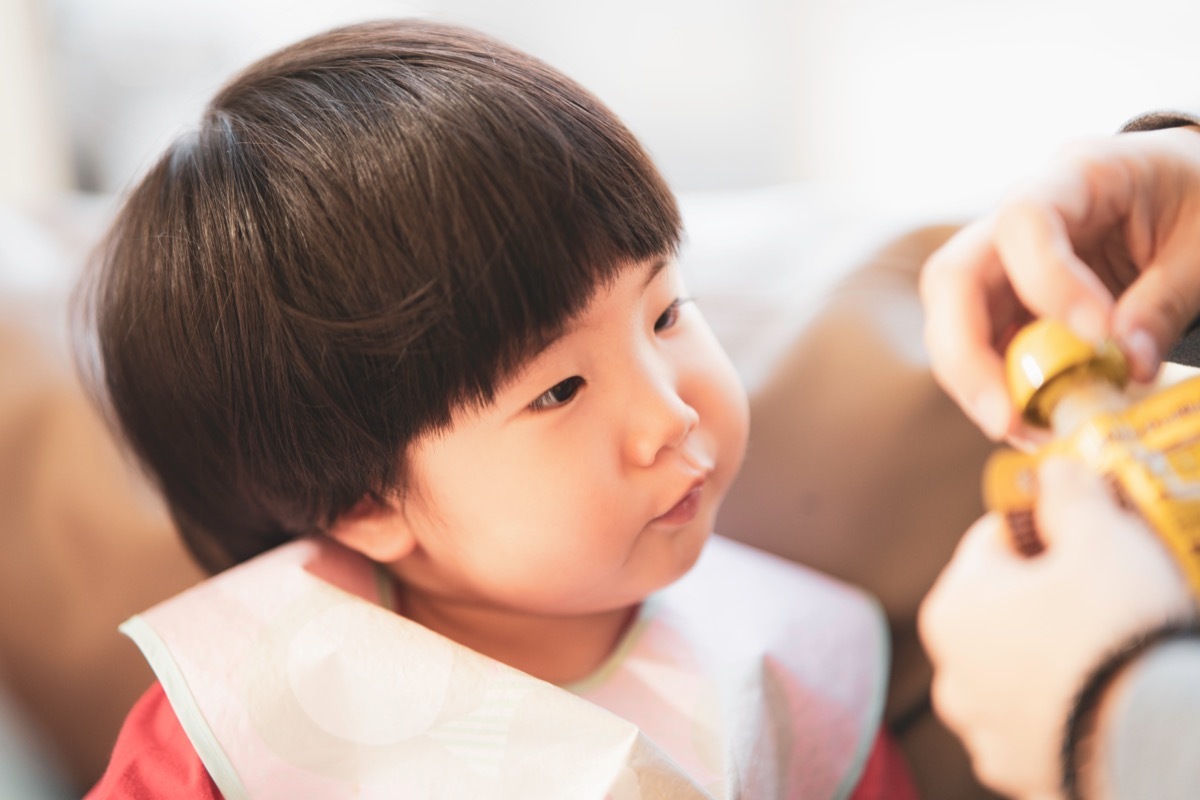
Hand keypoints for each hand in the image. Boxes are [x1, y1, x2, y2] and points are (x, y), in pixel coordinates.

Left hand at [919, 458, 1192, 798]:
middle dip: (1049, 594)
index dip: (1044, 525)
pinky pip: (1039, 725)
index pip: (992, 540)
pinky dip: (1065, 710)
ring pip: (1017, 670)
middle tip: (1109, 589)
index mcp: (952, 607)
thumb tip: (1052, 468)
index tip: (1088, 527)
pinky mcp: (1019, 772)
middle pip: (1002, 608)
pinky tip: (1104, 699)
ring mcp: (982, 729)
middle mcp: (951, 672)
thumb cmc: (1117, 627)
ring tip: (1110, 649)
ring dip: (1053, 656)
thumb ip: (1069, 494)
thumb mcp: (1100, 536)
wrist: (1156, 739)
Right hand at [920, 125, 1199, 441]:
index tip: (1097, 335)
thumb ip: (1165, 302)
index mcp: (1076, 176)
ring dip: (977, 382)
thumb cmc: (1196, 200)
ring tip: (1027, 430)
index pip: (1024, 220)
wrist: (1183, 191)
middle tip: (1006, 418)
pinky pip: (980, 346)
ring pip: (952, 319)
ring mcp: (1004, 262)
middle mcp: (1019, 217)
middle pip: (954, 278)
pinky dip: (998, 388)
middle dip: (968, 354)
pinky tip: (1033, 420)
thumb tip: (1129, 366)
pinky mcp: (1007, 302)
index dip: (1046, 281)